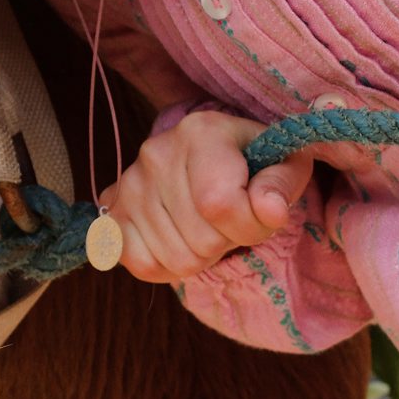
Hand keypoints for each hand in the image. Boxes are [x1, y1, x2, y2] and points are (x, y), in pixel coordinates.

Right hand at [99, 109, 311, 283]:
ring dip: (201, 255)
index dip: (250, 226)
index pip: (220, 204)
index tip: (263, 216)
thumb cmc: (256, 161)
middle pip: (200, 239)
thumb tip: (269, 210)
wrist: (214, 154)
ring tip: (207, 225)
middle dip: (227, 242)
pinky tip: (180, 240)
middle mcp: (157, 152)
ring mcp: (130, 183)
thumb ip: (281, 185)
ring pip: (174, 259)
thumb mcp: (286, 163)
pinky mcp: (113, 210)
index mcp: (201, 131)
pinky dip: (167, 266)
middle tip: (231, 219)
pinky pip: (142, 264)